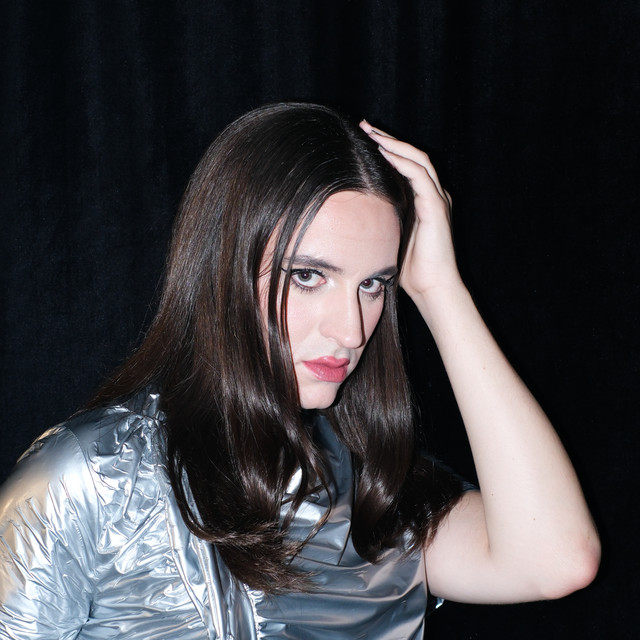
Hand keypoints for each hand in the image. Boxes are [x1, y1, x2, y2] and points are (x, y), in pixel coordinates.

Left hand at [359, 121, 462, 299]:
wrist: (431, 287)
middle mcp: (433, 194)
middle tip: (365, 126)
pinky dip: (402, 161)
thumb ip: (379, 219)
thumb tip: (351, 213)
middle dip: (388, 139)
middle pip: (412, 155)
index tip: (364, 139)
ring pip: (417, 159)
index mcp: (423, 200)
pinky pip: (420, 175)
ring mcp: (437, 198)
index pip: (406, 164)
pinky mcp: (436, 206)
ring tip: (372, 133)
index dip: (387, 149)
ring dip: (394, 144)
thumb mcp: (388, 235)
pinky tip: (384, 153)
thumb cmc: (408, 268)